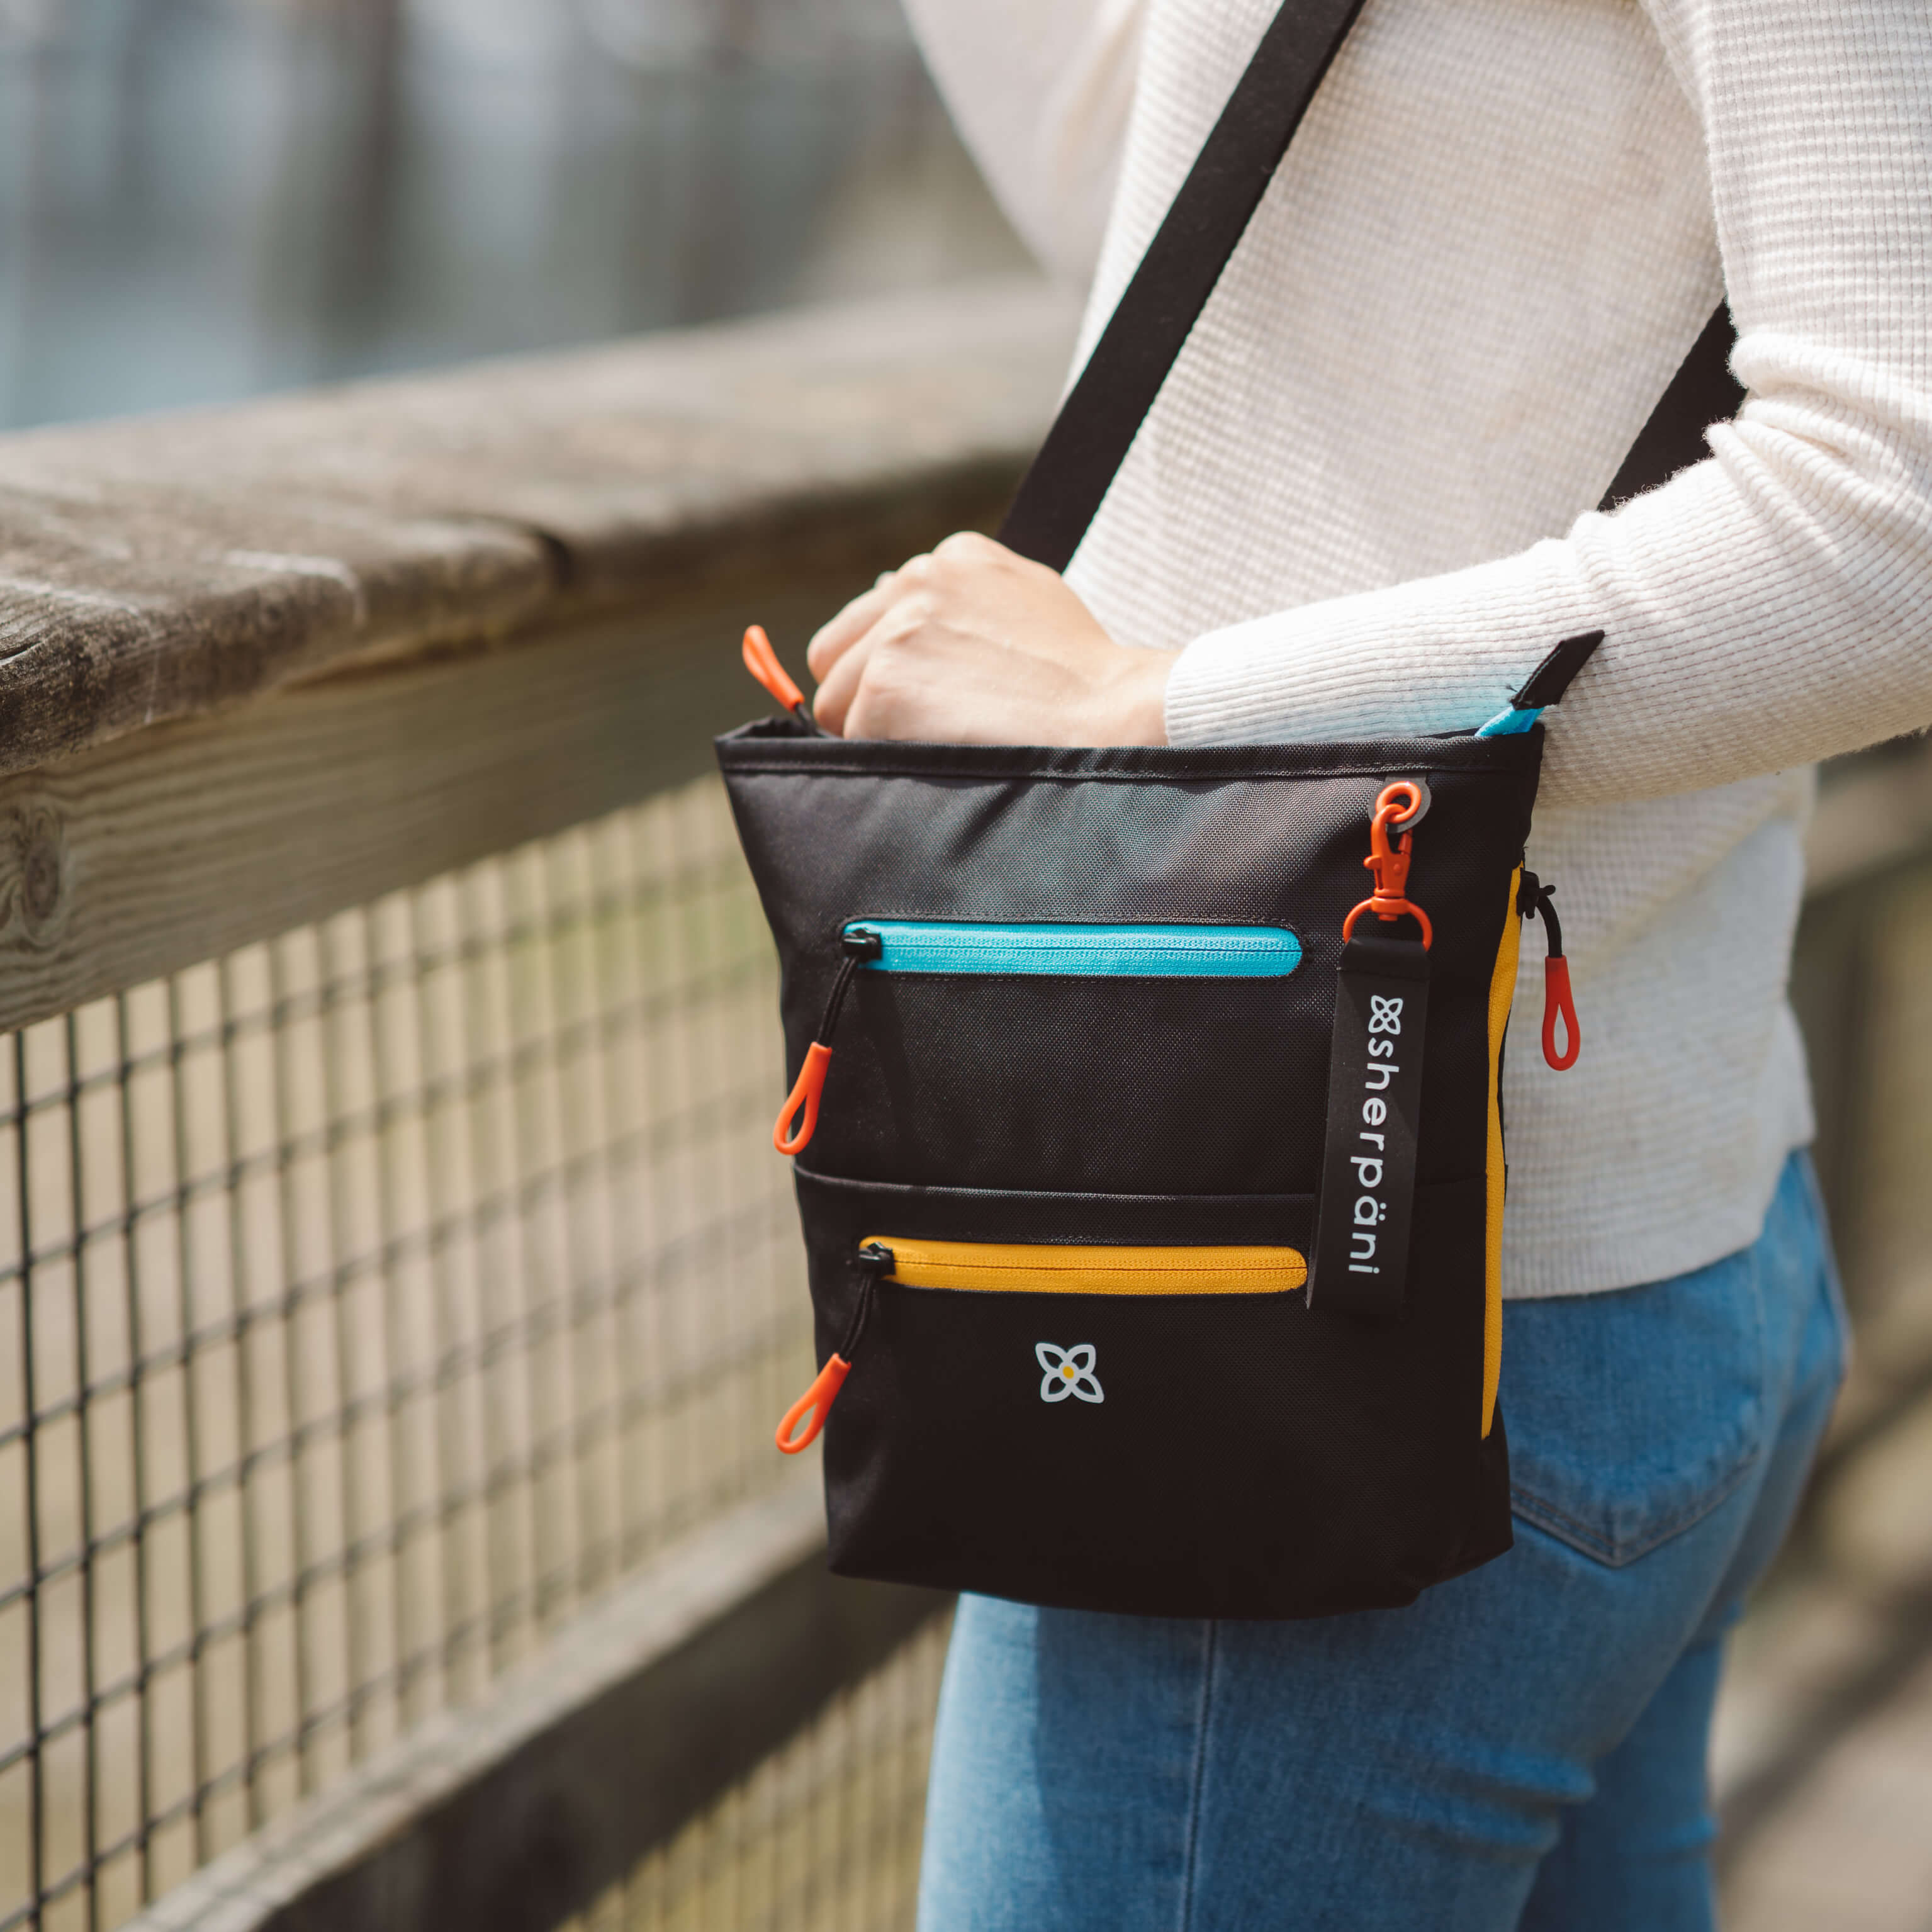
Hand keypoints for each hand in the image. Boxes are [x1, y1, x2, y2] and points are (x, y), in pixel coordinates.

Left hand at [805, 531, 1175, 744]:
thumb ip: (957, 597)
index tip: (934, 694)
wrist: (1108, 713)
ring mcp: (895, 632)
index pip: (871, 617)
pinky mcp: (884, 686)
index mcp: (950, 558)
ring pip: (837, 702)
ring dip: (877, 729)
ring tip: (945, 735)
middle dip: (866, 694)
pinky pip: (851, 740)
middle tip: (926, 724)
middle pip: (836, 656)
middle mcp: (915, 580)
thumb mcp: (1026, 599)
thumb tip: (889, 595)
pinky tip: (942, 748)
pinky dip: (887, 756)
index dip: (890, 667)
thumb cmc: (1080, 675)